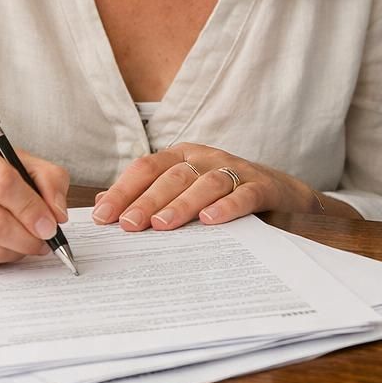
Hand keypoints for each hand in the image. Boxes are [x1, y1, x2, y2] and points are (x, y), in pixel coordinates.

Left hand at [93, 143, 318, 230]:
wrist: (280, 192)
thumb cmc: (222, 194)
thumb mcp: (183, 192)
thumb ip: (146, 196)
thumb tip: (101, 205)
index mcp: (182, 157)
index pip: (146, 168)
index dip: (123, 190)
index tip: (102, 217)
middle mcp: (205, 158)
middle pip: (172, 176)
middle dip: (147, 200)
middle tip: (128, 225)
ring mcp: (235, 169)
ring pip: (204, 183)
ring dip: (181, 204)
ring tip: (162, 225)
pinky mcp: (261, 186)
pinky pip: (243, 194)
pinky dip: (227, 206)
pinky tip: (211, 221)